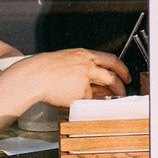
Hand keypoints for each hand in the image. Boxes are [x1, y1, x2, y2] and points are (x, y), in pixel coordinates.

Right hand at [0, 48, 130, 110]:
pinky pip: (88, 100)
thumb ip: (81, 68)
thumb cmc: (43, 69)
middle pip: (112, 75)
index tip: (124, 75)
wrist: (33, 75)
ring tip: (108, 100)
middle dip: (120, 85)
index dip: (121, 68)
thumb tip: (94, 81)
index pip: (110, 59)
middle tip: (123, 91)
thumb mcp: (66, 60)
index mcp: (83, 54)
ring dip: (110, 96)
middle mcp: (86, 65)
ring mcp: (85, 79)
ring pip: (104, 88)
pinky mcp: (80, 92)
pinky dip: (87, 102)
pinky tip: (82, 102)